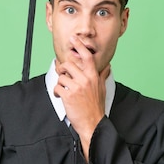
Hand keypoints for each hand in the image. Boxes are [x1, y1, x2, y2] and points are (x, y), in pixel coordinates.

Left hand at [54, 37, 109, 158]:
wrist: (93, 123)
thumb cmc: (96, 107)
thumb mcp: (102, 89)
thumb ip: (102, 76)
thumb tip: (107, 66)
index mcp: (94, 77)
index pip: (87, 57)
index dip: (80, 46)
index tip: (74, 40)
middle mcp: (85, 80)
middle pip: (69, 64)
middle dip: (63, 68)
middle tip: (63, 73)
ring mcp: (76, 87)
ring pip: (61, 76)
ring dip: (60, 82)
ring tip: (62, 88)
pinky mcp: (68, 95)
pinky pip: (57, 87)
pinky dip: (56, 91)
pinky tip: (59, 95)